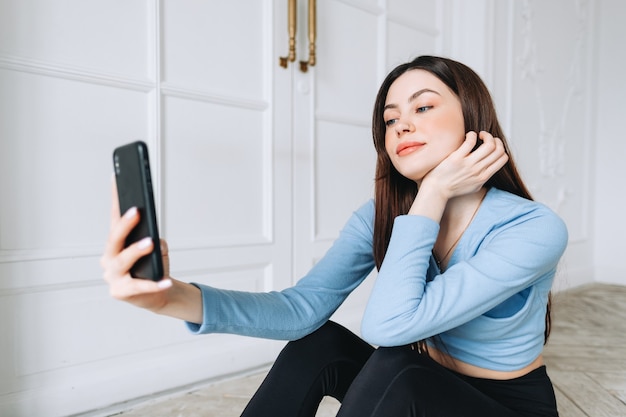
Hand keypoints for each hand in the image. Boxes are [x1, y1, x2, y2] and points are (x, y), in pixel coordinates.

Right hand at [100, 180, 172, 311]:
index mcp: (115, 244)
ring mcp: (112, 276)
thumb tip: (154, 240)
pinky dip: (154, 284)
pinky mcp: (121, 292)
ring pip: (122, 261)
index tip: (117, 178)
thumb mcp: (156, 249)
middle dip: (125, 224)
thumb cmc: (153, 267)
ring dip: (136, 250)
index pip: (114, 217)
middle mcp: (108, 258)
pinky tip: (165, 281)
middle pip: (114, 239)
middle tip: (137, 211)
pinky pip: (139, 287)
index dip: (115, 198)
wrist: (155, 296)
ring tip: (151, 243)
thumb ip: (153, 241)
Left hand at [421, 131, 508, 198]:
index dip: (500, 148)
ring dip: (487, 135)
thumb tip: (490, 168)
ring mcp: (468, 165)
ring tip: (479, 135)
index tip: (492, 145)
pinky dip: (472, 135)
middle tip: (486, 138)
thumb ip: (483, 177)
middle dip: (495, 139)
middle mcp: (478, 170)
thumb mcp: (473, 186)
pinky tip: (468, 135)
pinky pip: (470, 142)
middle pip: (499, 150)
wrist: (436, 190)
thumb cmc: (452, 188)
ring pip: (489, 145)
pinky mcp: (456, 159)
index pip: (503, 158)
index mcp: (483, 177)